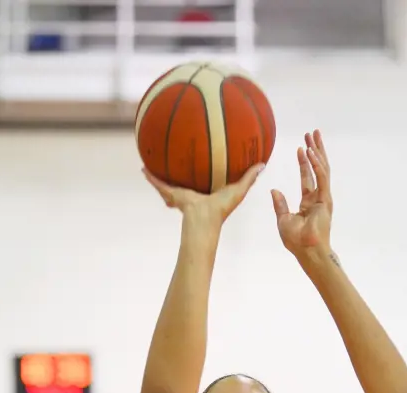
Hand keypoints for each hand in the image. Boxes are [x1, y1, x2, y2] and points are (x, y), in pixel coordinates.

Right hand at [142, 163, 264, 230]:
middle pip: (184, 180)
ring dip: (161, 173)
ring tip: (154, 160)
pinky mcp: (171, 194)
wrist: (204, 219)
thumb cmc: (221, 209)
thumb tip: (263, 164)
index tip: (203, 161)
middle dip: (180, 172)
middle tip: (177, 159)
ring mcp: (179, 194)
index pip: (205, 180)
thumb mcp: (238, 190)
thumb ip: (250, 177)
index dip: (204, 171)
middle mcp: (191, 193)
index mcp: (206, 192)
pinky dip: (151, 177)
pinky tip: (143, 167)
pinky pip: (158, 183)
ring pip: (168, 182)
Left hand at [271, 130, 332, 260]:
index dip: (304, 162)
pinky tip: (312, 153)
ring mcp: (324, 198)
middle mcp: (318, 198)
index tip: (301, 148)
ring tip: (313, 137)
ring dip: (317, 152)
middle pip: (317, 168)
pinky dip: (316, 165)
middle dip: (315, 150)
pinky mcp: (326, 200)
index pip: (307, 177)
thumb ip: (280, 204)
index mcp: (309, 202)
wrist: (307, 251)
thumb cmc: (297, 241)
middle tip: (312, 134)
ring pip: (322, 169)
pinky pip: (322, 178)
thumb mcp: (283, 219)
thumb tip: (274, 190)